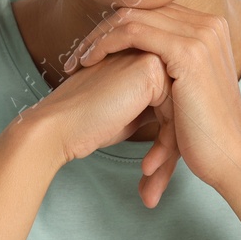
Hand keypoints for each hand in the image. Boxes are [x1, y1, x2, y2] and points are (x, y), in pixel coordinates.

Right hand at [28, 49, 174, 202]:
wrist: (59, 126)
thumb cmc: (88, 124)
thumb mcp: (131, 115)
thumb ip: (157, 110)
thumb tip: (181, 128)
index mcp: (145, 65)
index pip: (173, 106)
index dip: (166, 143)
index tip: (153, 172)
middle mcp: (150, 55)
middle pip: (179, 109)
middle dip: (169, 151)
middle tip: (153, 185)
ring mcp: (151, 58)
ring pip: (180, 112)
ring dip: (168, 154)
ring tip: (150, 184)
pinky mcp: (150, 69)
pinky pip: (175, 113)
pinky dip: (165, 147)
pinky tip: (146, 169)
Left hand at [61, 2, 240, 201]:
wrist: (230, 158)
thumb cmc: (205, 133)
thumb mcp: (187, 90)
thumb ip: (169, 69)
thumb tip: (142, 60)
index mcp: (208, 29)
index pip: (151, 13)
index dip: (116, 29)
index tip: (90, 52)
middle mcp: (208, 24)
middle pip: (139, 10)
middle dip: (102, 31)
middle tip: (76, 55)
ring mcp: (201, 34)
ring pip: (131, 17)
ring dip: (97, 37)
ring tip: (77, 62)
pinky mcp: (188, 50)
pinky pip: (132, 32)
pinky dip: (105, 44)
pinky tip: (88, 62)